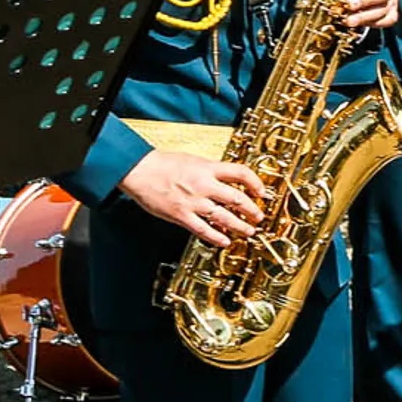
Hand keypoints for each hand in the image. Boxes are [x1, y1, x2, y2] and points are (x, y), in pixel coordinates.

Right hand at [120, 150, 268, 248]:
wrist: (139, 170)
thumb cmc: (163, 164)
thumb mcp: (193, 160)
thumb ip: (210, 171)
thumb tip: (226, 179)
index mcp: (207, 168)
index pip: (240, 173)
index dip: (256, 183)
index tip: (262, 192)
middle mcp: (204, 185)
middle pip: (237, 198)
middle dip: (252, 210)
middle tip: (258, 216)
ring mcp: (193, 201)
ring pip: (224, 217)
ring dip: (240, 226)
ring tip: (249, 231)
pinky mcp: (181, 215)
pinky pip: (203, 229)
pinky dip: (217, 237)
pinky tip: (225, 241)